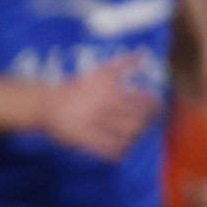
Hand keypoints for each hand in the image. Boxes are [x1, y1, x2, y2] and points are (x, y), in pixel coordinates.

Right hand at [38, 53, 159, 159]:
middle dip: (147, 124)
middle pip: (138, 121)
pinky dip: (119, 152)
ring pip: (126, 136)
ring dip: (135, 138)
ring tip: (135, 136)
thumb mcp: (101, 72)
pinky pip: (109, 149)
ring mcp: (96, 125)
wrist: (48, 104)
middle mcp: (106, 108)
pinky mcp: (87, 139)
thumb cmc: (77, 88)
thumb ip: (124, 63)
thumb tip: (143, 54)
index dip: (155, 106)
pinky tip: (121, 151)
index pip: (143, 101)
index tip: (157, 106)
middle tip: (147, 123)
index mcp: (112, 91)